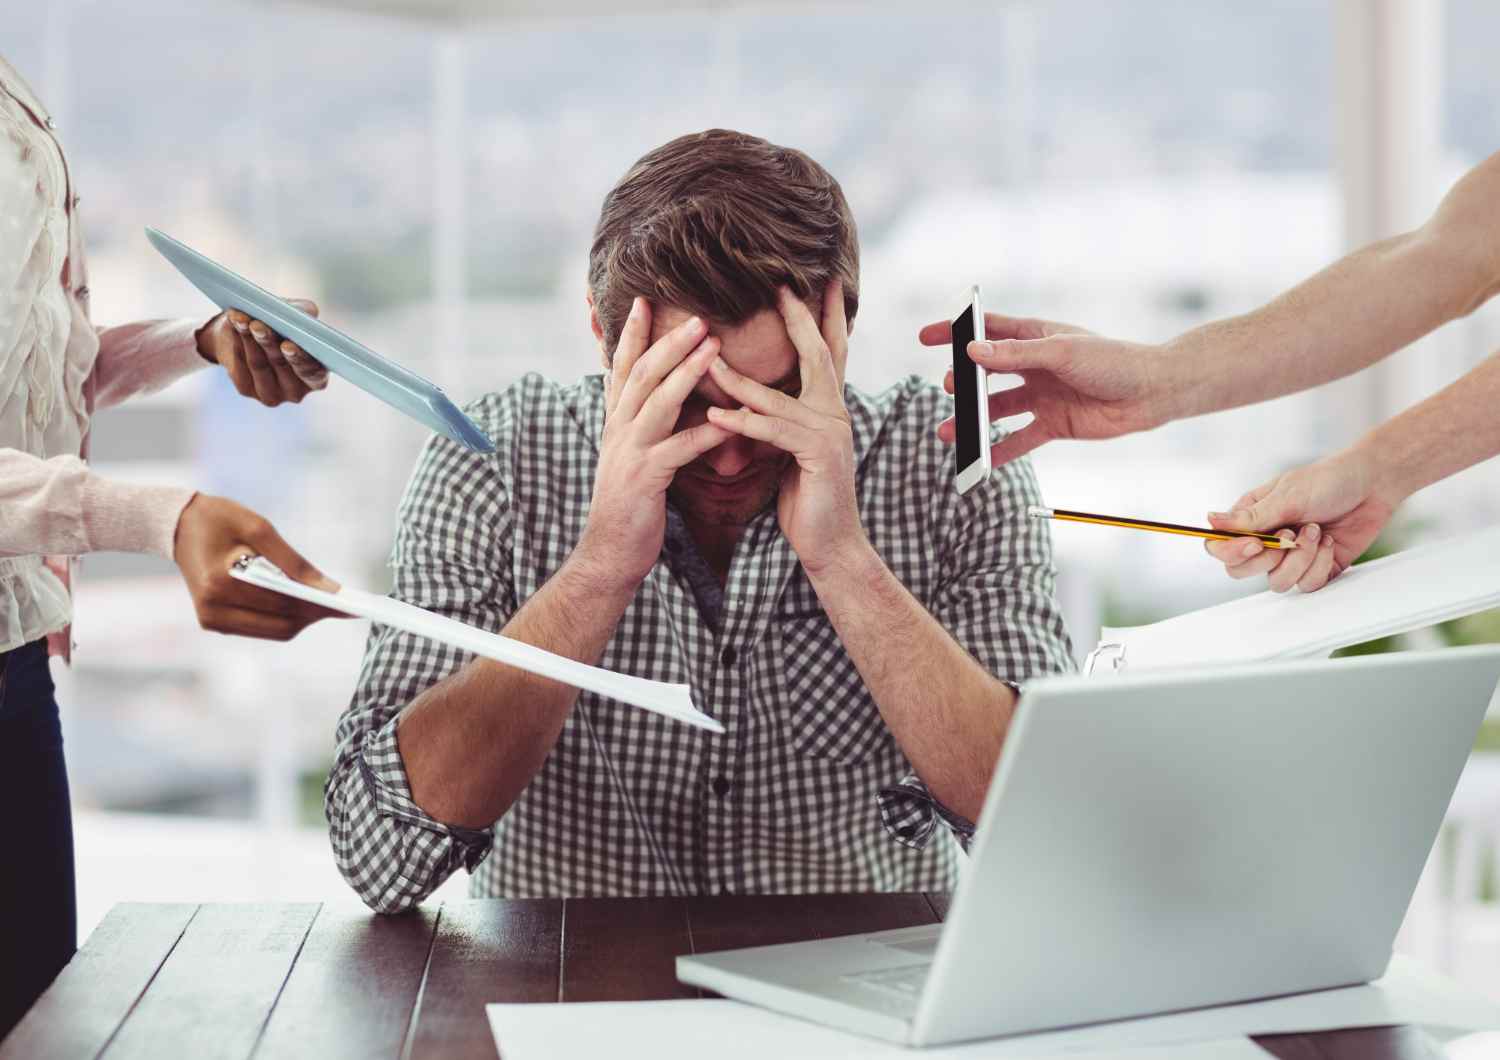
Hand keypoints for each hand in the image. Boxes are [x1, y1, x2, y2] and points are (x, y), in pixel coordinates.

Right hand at [173, 494, 347, 638]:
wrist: (178, 526)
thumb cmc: (220, 519)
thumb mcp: (260, 528)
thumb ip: (295, 562)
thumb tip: (330, 589)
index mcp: (220, 584)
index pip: (283, 604)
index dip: (320, 606)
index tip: (350, 605)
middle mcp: (213, 610)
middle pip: (282, 625)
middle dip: (315, 615)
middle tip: (344, 604)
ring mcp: (211, 620)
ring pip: (275, 632)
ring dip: (303, 618)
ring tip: (326, 601)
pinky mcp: (214, 623)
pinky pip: (261, 628)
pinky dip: (284, 617)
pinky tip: (301, 601)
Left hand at [197, 300, 329, 406]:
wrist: (249, 333)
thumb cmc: (282, 325)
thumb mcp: (297, 315)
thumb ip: (306, 314)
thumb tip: (304, 313)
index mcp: (317, 377)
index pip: (313, 373)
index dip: (301, 360)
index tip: (287, 345)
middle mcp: (296, 391)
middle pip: (281, 365)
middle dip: (269, 343)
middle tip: (257, 325)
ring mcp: (270, 393)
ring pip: (258, 364)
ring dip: (249, 338)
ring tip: (242, 318)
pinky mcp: (246, 389)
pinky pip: (241, 363)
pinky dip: (237, 340)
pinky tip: (235, 324)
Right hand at [576, 298, 732, 589]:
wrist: (609, 553)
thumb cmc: (630, 505)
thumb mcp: (632, 456)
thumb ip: (644, 425)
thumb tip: (660, 398)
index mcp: (616, 422)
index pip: (623, 368)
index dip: (633, 334)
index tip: (646, 300)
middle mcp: (618, 430)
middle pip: (642, 374)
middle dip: (668, 341)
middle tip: (697, 314)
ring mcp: (629, 452)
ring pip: (657, 402)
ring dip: (686, 372)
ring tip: (713, 347)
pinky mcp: (645, 479)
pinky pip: (679, 449)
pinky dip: (706, 433)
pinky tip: (731, 422)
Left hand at [706, 281, 865, 575]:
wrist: (830, 544)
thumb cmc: (807, 498)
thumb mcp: (791, 450)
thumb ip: (781, 420)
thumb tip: (754, 397)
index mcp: (829, 408)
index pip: (828, 352)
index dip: (824, 316)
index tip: (820, 281)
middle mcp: (835, 413)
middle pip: (818, 354)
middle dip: (799, 318)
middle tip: (781, 285)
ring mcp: (830, 433)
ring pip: (779, 395)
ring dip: (739, 378)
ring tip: (708, 358)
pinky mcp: (817, 456)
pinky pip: (773, 432)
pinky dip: (742, 423)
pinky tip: (715, 416)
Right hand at [919, 313, 1166, 465]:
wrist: (1151, 394)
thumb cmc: (1113, 361)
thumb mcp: (1062, 352)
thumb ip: (1016, 354)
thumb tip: (973, 352)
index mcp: (1035, 337)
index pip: (987, 330)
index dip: (956, 332)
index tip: (926, 337)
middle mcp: (1034, 366)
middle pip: (987, 373)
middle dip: (963, 382)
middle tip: (950, 388)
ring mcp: (1042, 396)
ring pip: (997, 409)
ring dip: (973, 421)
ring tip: (949, 431)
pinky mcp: (1053, 424)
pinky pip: (1019, 440)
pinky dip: (999, 451)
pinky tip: (980, 460)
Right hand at [1202, 447, 1400, 592]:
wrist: (1373, 485)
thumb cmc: (1329, 480)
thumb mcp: (1288, 495)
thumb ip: (1251, 517)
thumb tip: (1210, 521)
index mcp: (1250, 518)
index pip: (1219, 546)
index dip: (1231, 552)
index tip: (1256, 544)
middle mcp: (1266, 540)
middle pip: (1240, 571)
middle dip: (1269, 558)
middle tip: (1289, 536)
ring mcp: (1289, 557)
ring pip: (1276, 582)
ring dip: (1300, 558)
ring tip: (1316, 531)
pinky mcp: (1315, 569)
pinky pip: (1306, 585)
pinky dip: (1320, 564)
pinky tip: (1328, 541)